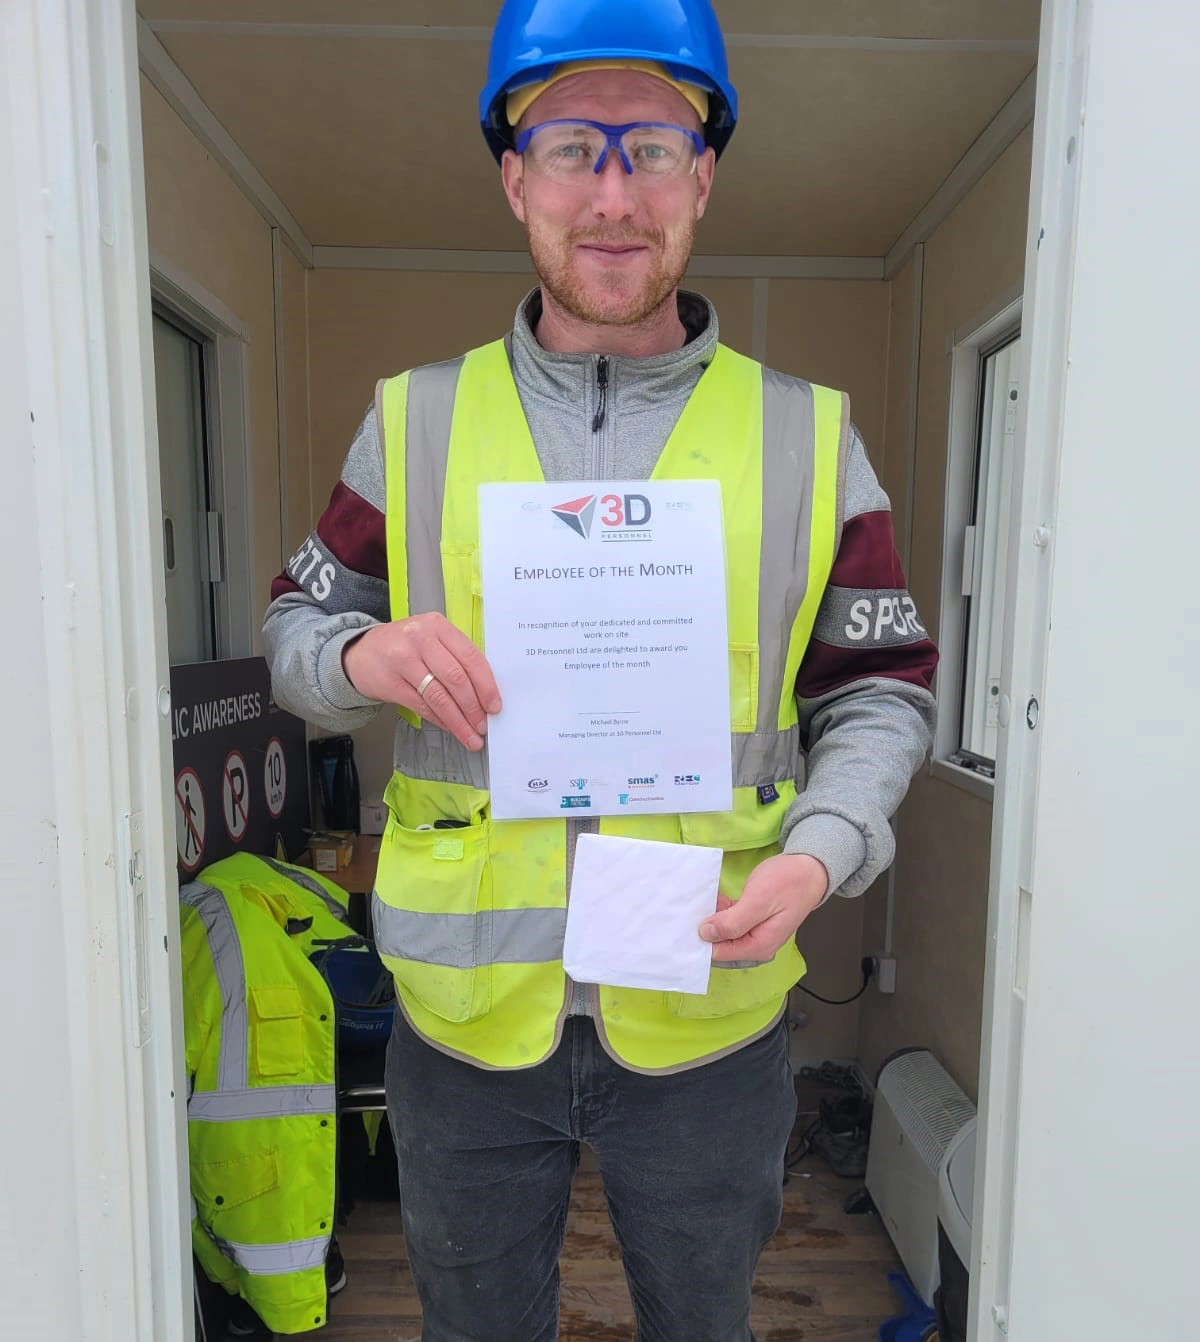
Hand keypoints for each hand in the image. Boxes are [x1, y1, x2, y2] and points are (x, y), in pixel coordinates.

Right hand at [342, 614, 501, 751]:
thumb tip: (484, 693)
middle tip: (483, 725)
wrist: (359, 653)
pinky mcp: (390, 682)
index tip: (495, 705)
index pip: (470, 656)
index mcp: (437, 626)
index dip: (486, 684)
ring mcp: (402, 660)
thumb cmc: (403, 646)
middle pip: (456, 677)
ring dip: (458, 720)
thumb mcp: (430, 638)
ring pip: (439, 696)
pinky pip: (422, 706)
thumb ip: (455, 656)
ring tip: (471, 735)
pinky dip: (440, 720)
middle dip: (473, 707)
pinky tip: (451, 728)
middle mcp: (420, 639)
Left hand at [699, 854, 829, 962]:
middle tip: (688, 908)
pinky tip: (715, 898)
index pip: (718, 953)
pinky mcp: (754, 921)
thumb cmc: (787, 883)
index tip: (684, 923)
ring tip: (700, 900)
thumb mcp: (757, 901)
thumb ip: (732, 922)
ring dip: (712, 917)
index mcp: (758, 946)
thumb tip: (706, 935)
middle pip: (720, 944)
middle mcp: (756, 945)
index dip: (701, 939)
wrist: (810, 869)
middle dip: (704, 928)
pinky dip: (722, 911)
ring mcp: (755, 933)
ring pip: (723, 931)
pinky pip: (731, 921)